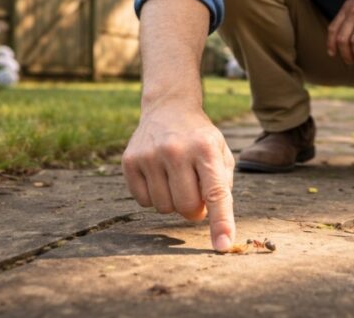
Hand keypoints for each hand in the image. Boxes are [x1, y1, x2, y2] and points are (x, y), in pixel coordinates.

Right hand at [121, 103, 235, 251]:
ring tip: (177, 178)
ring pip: (163, 207)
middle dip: (193, 208)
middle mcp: (176, 150)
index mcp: (206, 149)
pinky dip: (154, 196)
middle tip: (195, 192)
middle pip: (186, 206)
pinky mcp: (130, 161)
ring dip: (173, 202)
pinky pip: (143, 201)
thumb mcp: (221, 154)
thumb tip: (207, 218)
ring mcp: (150, 155)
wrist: (169, 108)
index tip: (223, 246)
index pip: (216, 193)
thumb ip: (221, 187)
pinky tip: (159, 175)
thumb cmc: (200, 139)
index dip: (221, 222)